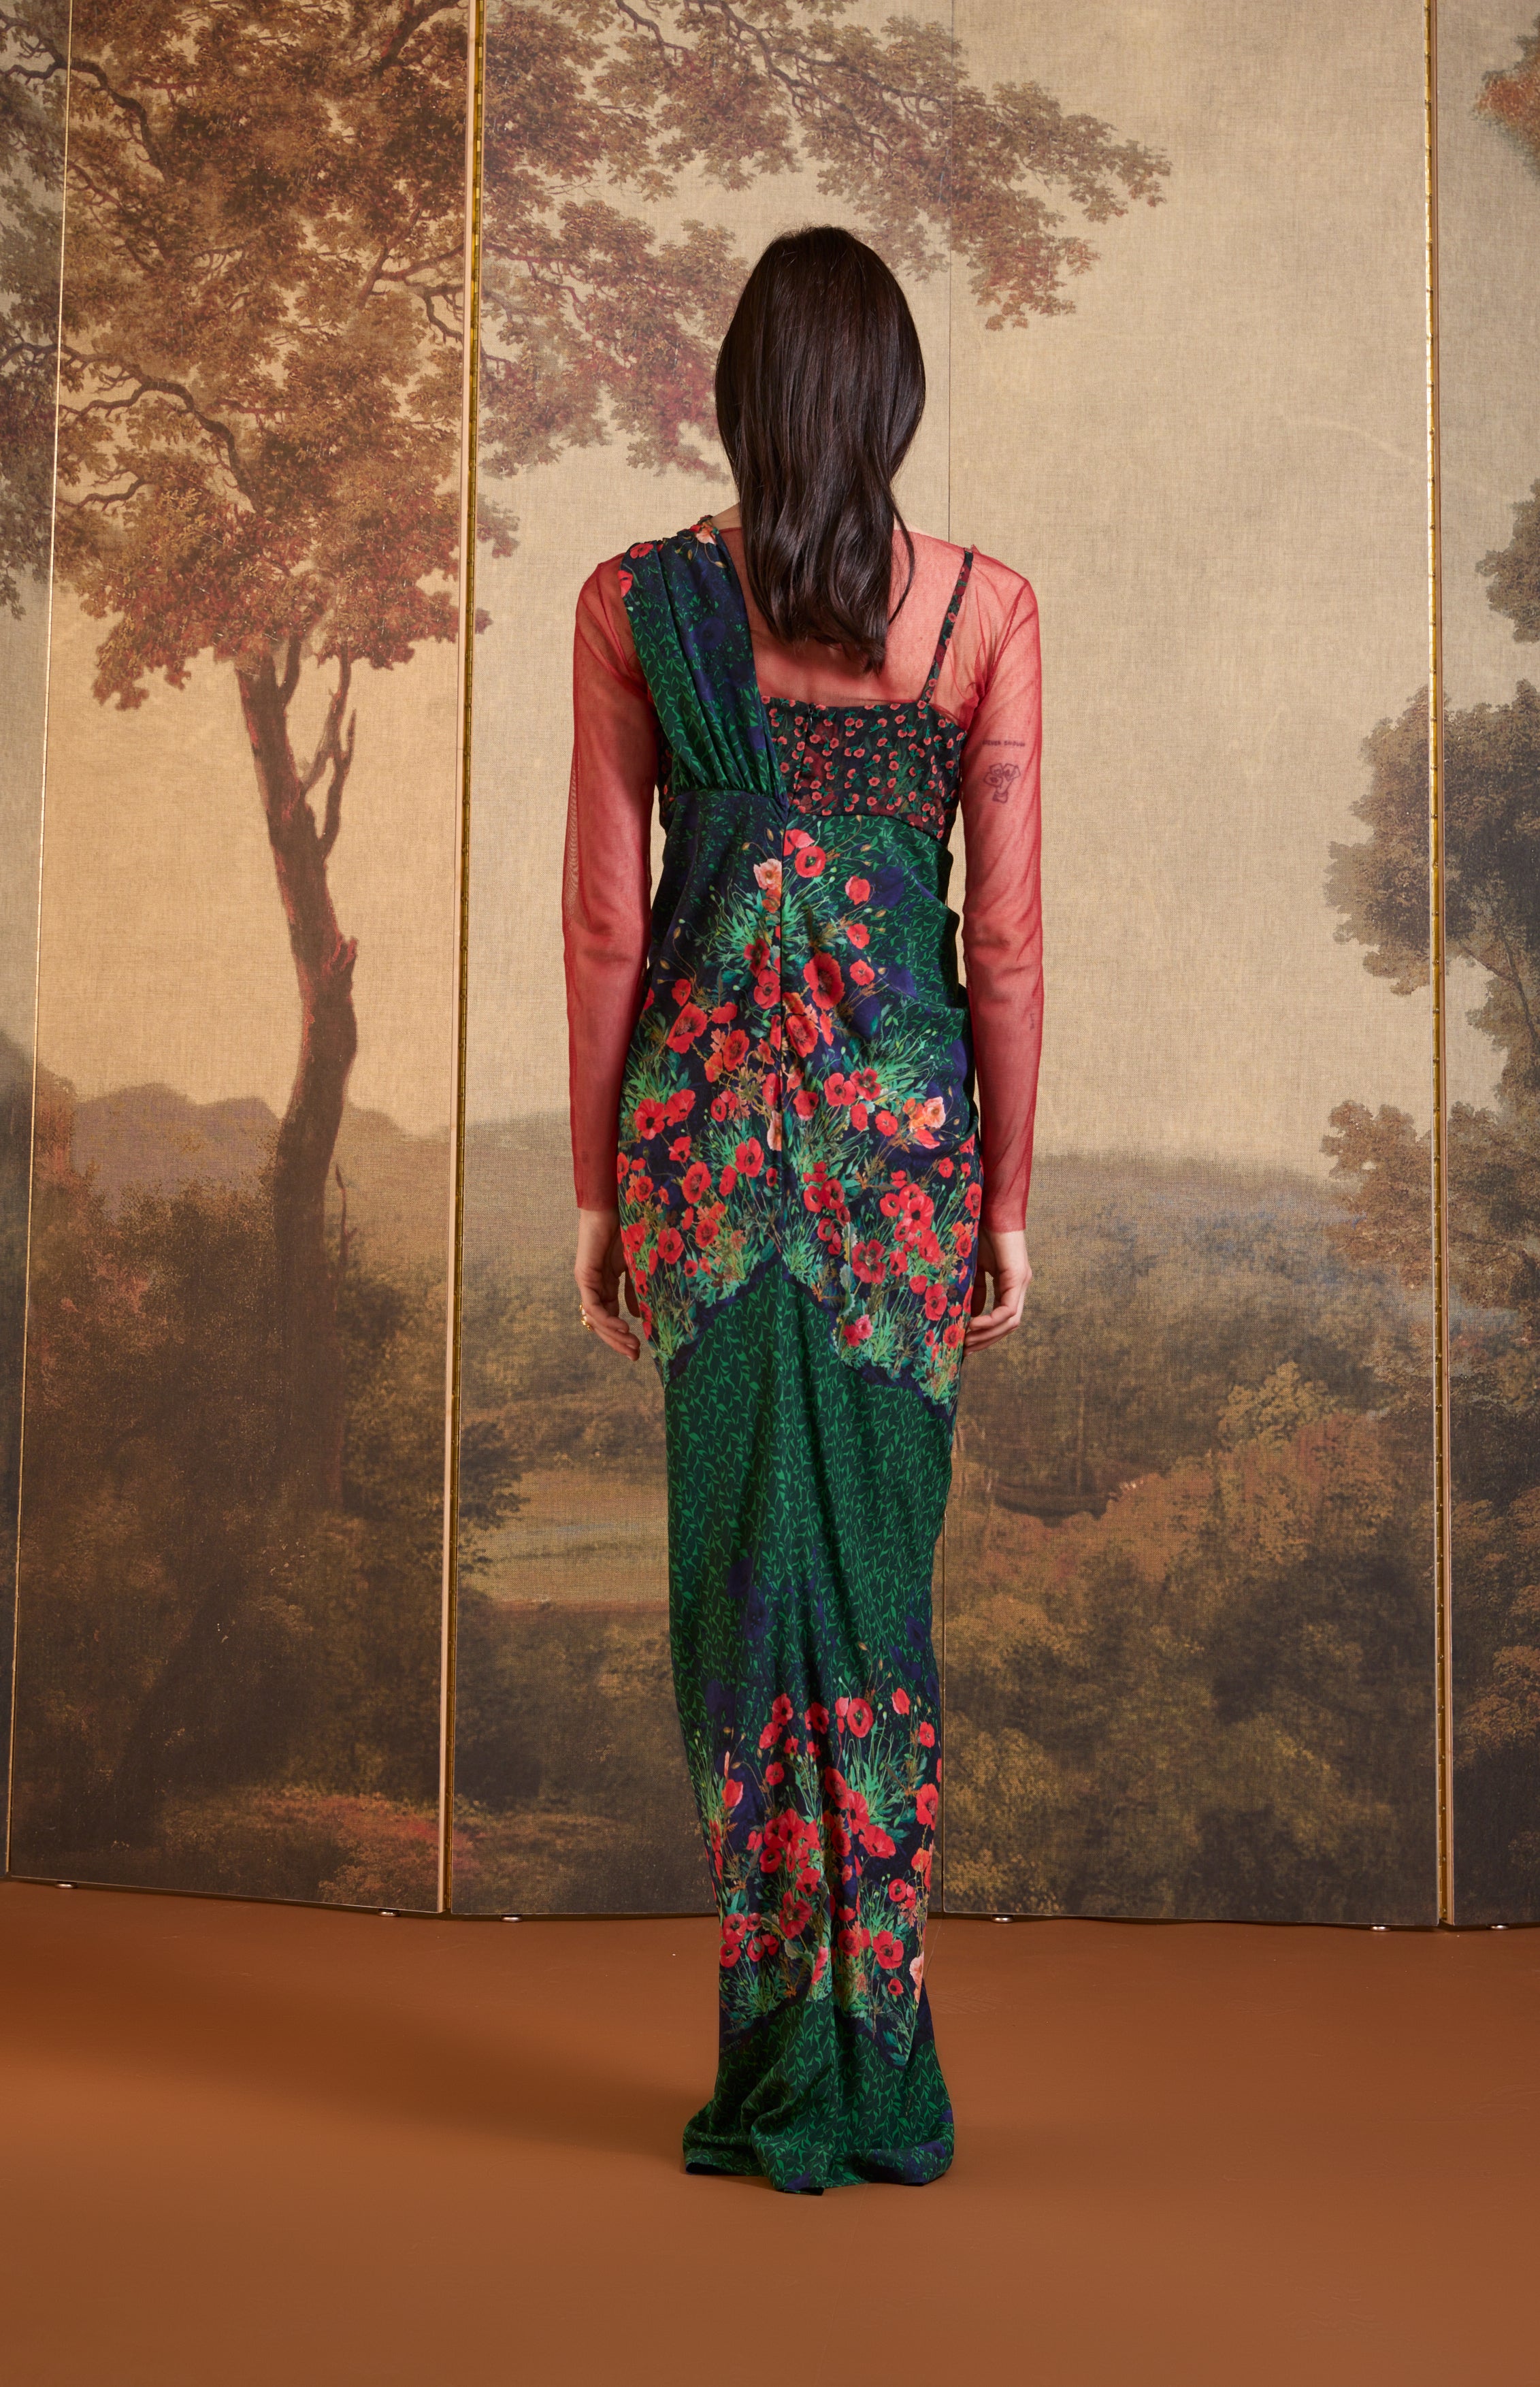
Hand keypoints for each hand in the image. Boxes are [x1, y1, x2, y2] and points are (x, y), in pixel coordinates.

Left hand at [574, 1207, 640, 1360]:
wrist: (616, 1206)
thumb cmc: (628, 1229)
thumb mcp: (636, 1267)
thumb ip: (634, 1291)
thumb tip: (636, 1316)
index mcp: (606, 1284)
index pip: (611, 1317)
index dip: (622, 1336)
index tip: (637, 1351)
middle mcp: (594, 1286)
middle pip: (601, 1323)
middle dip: (617, 1342)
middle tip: (634, 1357)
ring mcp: (587, 1281)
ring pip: (595, 1318)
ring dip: (612, 1335)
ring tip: (631, 1345)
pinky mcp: (584, 1275)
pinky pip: (593, 1305)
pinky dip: (607, 1319)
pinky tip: (622, 1328)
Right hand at [966, 1225, 1031, 1351]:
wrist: (989, 1207)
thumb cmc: (978, 1231)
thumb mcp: (973, 1268)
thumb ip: (973, 1290)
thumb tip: (966, 1315)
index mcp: (1009, 1284)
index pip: (1002, 1319)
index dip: (985, 1334)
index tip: (965, 1344)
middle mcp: (1019, 1286)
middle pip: (1008, 1326)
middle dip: (985, 1341)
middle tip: (963, 1350)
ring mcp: (1021, 1281)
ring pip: (1010, 1322)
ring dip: (987, 1335)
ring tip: (965, 1341)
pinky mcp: (1017, 1276)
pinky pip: (1007, 1310)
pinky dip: (990, 1321)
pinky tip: (972, 1325)